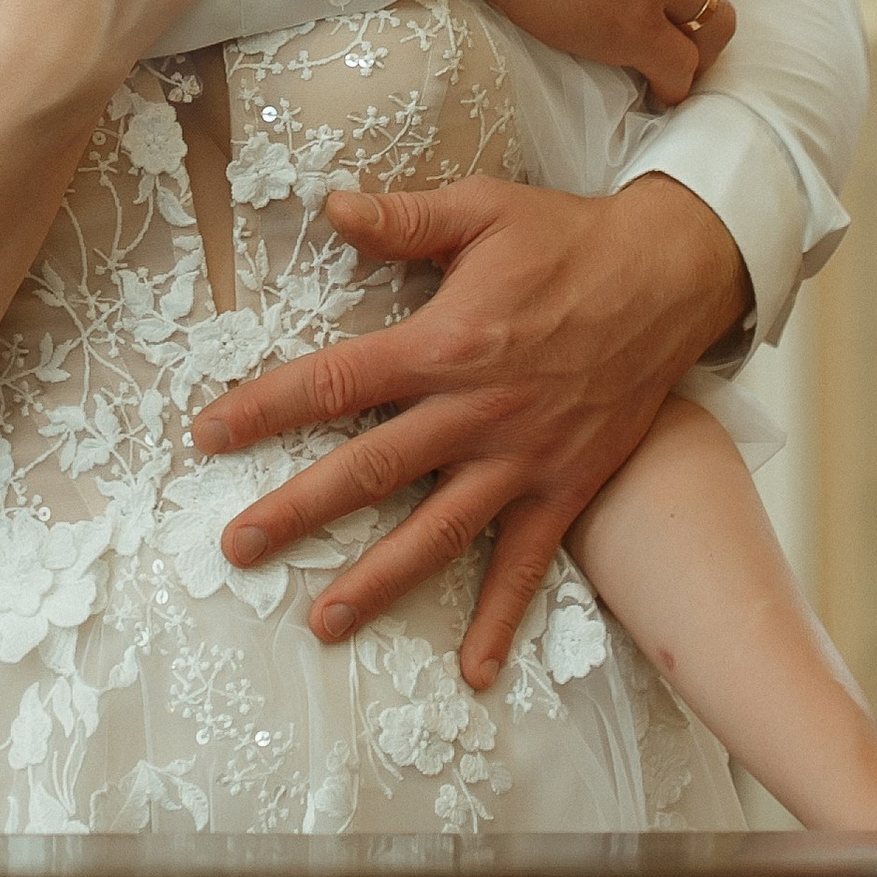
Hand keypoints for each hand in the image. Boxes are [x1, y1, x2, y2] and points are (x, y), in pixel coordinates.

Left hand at [192, 171, 749, 685]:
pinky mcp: (564, 489)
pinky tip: (474, 671)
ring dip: (377, 582)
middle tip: (235, 548)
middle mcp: (476, 413)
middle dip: (297, 511)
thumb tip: (328, 205)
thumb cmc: (567, 239)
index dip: (266, 407)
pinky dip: (502, 620)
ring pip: (437, 533)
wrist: (668, 278)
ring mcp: (521, 460)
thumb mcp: (482, 208)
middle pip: (370, 471)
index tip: (208, 434)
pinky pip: (527, 565)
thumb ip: (404, 218)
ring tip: (321, 623)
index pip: (336, 382)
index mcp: (445, 343)